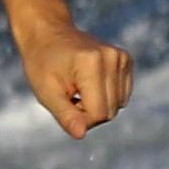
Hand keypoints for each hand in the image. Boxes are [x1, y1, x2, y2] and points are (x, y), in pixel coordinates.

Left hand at [14, 22, 134, 138]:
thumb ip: (65, 115)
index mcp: (91, 64)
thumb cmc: (42, 64)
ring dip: (98, 104)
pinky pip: (122, 95)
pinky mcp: (126, 59)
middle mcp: (112, 58)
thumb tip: (80, 134)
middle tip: (70, 94)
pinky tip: (90, 82)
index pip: (98, 113)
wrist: (48, 34)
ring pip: (119, 105)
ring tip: (79, 87)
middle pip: (111, 111)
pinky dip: (107, 95)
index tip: (65, 102)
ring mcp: (122, 57)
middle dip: (89, 112)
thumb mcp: (46, 92)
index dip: (80, 118)